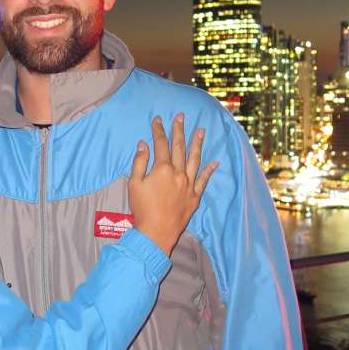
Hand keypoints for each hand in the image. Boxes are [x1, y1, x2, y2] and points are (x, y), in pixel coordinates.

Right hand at [128, 113, 217, 254]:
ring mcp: (189, 185)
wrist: (156, 232)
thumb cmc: (142, 209)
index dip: (158, 130)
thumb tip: (143, 145)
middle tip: (181, 117)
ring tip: (201, 131)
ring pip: (195, 159)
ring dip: (197, 144)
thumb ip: (139, 162)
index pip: (160, 144)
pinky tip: (214, 162)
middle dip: (179, 130)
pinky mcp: (194, 196)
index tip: (158, 119)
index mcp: (162, 169)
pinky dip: (209, 170)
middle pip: (179, 147)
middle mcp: (178, 173)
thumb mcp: (134, 184)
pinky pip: (204, 180)